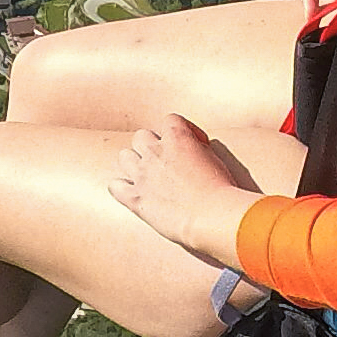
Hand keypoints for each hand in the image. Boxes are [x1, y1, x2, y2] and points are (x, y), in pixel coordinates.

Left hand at [107, 113, 257, 267]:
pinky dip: (121, 188)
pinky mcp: (135, 198)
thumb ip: (199, 150)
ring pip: (124, 156)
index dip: (182, 131)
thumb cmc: (221, 190)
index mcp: (177, 138)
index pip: (171, 120)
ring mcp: (142, 175)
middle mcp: (155, 152)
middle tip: (166, 163)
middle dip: (152, 147)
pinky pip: (115, 186)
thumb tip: (195, 151)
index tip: (195, 146)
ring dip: (134, 163)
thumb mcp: (216, 158)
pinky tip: (133, 193)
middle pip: (141, 137)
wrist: (212, 216)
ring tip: (148, 177)